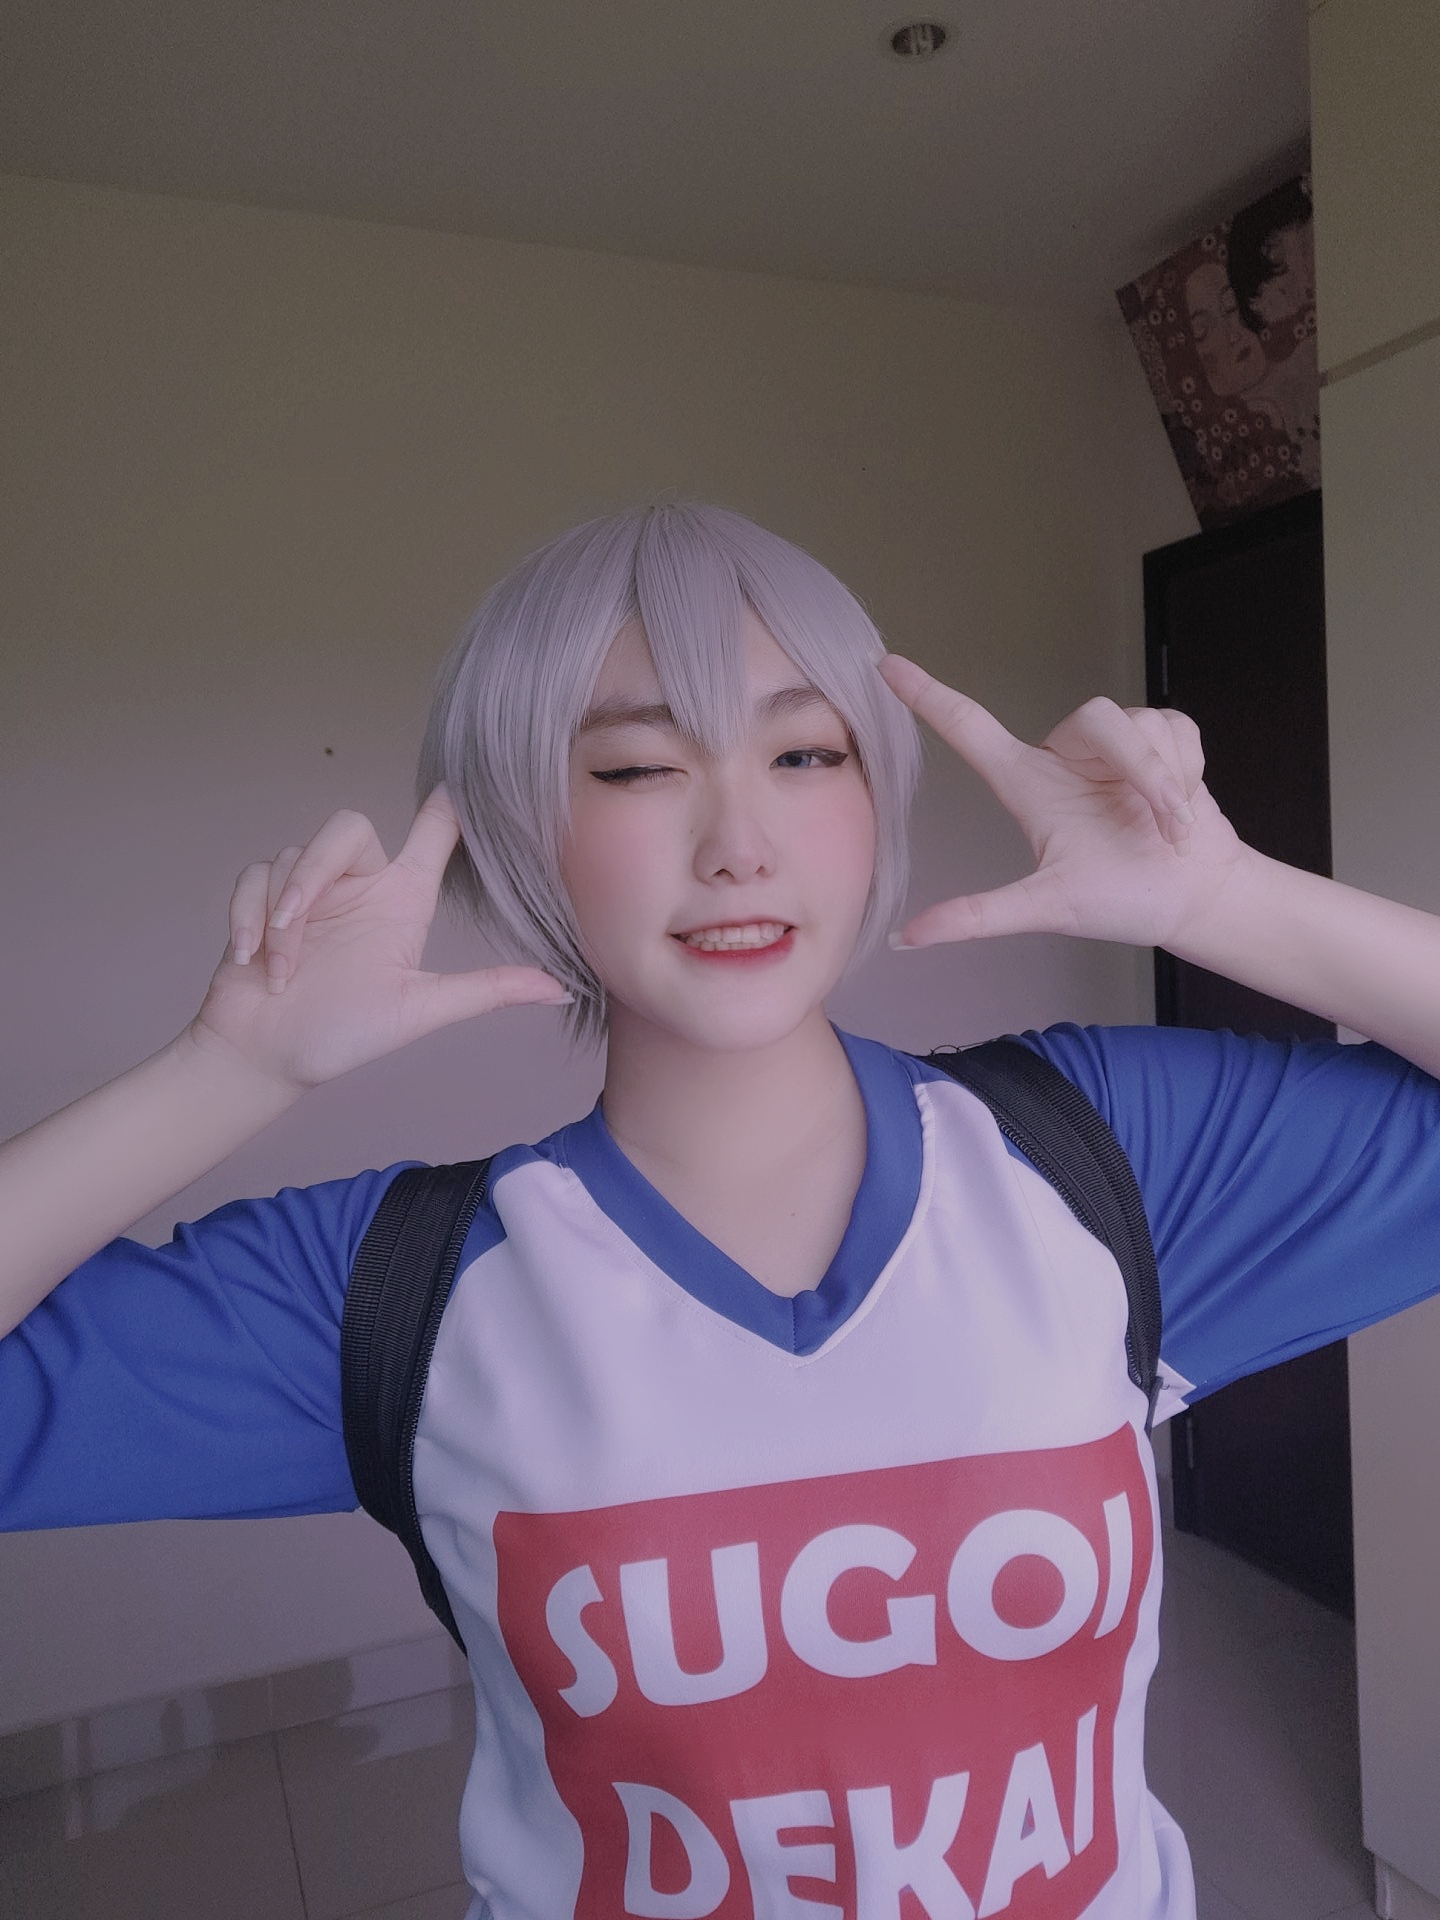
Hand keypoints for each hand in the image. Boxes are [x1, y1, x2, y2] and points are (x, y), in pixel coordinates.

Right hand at [191, 788, 569, 1092]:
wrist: (265, 1058)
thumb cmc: (342, 1035)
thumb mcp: (420, 1010)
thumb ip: (485, 991)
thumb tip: (561, 991)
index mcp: (403, 903)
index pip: (432, 836)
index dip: (447, 805)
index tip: (463, 774)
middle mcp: (360, 887)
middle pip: (347, 827)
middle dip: (314, 869)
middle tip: (294, 921)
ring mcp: (309, 892)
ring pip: (294, 857)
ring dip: (281, 917)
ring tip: (282, 969)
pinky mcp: (262, 900)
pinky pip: (254, 877)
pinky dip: (248, 917)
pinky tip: (253, 960)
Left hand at [877, 656, 1252, 951]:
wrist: (1197, 899)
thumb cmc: (1120, 902)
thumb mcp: (1046, 908)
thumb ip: (980, 916)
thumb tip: (906, 938)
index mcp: (1027, 784)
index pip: (968, 728)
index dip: (927, 696)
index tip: (885, 664)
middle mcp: (1065, 757)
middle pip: (1096, 717)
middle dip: (1141, 767)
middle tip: (1168, 824)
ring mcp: (1114, 747)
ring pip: (1140, 723)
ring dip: (1168, 778)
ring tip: (1173, 827)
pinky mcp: (1161, 739)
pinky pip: (1175, 728)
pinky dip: (1189, 772)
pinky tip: (1186, 804)